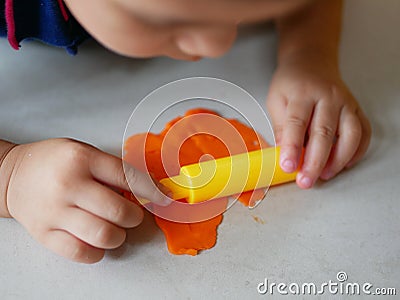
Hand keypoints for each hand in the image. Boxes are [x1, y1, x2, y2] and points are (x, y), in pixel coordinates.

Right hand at [2, 138, 168, 262]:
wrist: (13, 175)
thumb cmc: (54, 162)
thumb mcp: (84, 152)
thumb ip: (112, 170)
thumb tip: (146, 190)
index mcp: (81, 159)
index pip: (128, 177)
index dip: (151, 191)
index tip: (162, 199)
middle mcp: (69, 185)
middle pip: (119, 212)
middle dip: (135, 217)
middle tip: (132, 214)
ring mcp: (55, 212)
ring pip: (104, 235)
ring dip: (119, 236)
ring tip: (116, 228)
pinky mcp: (45, 234)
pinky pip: (81, 252)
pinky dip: (97, 251)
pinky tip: (97, 241)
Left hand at [267, 52, 370, 188]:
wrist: (311, 61)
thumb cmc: (292, 82)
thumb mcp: (276, 99)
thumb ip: (281, 126)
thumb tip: (284, 154)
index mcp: (303, 93)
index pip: (297, 123)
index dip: (292, 147)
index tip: (288, 166)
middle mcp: (328, 96)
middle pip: (324, 132)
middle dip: (314, 161)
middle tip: (305, 181)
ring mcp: (346, 103)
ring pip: (350, 134)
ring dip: (338, 160)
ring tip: (323, 175)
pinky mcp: (356, 109)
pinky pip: (364, 133)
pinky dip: (357, 151)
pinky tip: (344, 164)